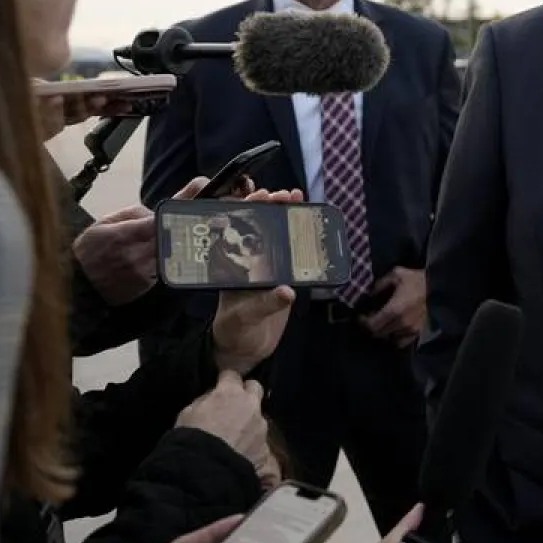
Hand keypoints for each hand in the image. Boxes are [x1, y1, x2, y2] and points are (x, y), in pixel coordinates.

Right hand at [72, 177, 211, 305]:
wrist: (78, 286)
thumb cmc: (90, 250)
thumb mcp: (105, 223)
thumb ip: (134, 213)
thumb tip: (156, 211)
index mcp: (125, 234)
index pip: (160, 218)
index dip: (181, 205)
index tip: (201, 190)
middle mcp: (138, 254)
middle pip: (175, 236)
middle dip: (196, 225)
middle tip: (220, 216)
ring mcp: (145, 272)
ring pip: (176, 253)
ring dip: (191, 242)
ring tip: (212, 230)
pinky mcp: (149, 286)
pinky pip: (169, 267)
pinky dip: (177, 258)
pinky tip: (189, 252)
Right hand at [175, 370, 269, 470]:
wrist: (204, 473)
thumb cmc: (190, 439)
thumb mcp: (187, 413)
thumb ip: (205, 401)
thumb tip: (212, 399)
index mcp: (230, 393)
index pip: (232, 375)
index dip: (225, 380)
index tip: (220, 386)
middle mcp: (251, 406)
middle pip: (255, 388)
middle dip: (246, 393)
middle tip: (234, 404)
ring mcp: (261, 428)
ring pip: (258, 417)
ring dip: (249, 422)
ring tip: (235, 436)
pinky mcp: (265, 449)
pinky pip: (259, 441)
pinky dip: (251, 444)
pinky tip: (240, 454)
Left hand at [211, 189, 302, 374]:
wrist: (246, 348)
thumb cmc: (236, 330)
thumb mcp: (245, 317)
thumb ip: (265, 304)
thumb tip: (288, 291)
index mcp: (232, 266)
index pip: (238, 230)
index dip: (248, 210)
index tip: (261, 197)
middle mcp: (248, 261)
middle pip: (259, 227)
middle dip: (270, 207)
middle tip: (284, 194)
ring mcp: (267, 267)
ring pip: (276, 235)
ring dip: (286, 216)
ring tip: (297, 197)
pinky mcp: (283, 276)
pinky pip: (293, 252)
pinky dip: (301, 236)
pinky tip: (310, 222)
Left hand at [362, 267, 426, 347]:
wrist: (440, 288)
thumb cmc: (417, 280)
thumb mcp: (396, 274)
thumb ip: (380, 284)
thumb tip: (369, 293)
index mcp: (393, 310)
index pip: (372, 325)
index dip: (363, 323)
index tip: (361, 316)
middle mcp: (400, 324)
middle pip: (379, 333)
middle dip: (371, 327)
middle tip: (370, 318)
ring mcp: (410, 330)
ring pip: (389, 337)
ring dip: (383, 332)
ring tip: (382, 323)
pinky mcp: (417, 332)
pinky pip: (401, 341)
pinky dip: (395, 337)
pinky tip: (394, 329)